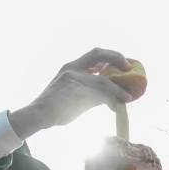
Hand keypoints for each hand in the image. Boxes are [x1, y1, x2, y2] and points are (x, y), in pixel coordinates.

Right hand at [9, 48, 133, 138]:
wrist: (39, 115)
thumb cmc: (55, 108)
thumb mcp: (72, 94)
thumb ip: (91, 93)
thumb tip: (110, 99)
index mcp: (71, 66)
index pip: (94, 54)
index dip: (111, 56)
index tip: (123, 64)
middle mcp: (72, 68)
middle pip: (98, 54)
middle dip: (116, 58)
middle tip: (129, 68)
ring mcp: (73, 78)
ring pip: (101, 79)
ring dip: (118, 88)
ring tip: (129, 96)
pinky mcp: (75, 92)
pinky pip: (99, 94)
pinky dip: (112, 99)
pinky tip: (118, 106)